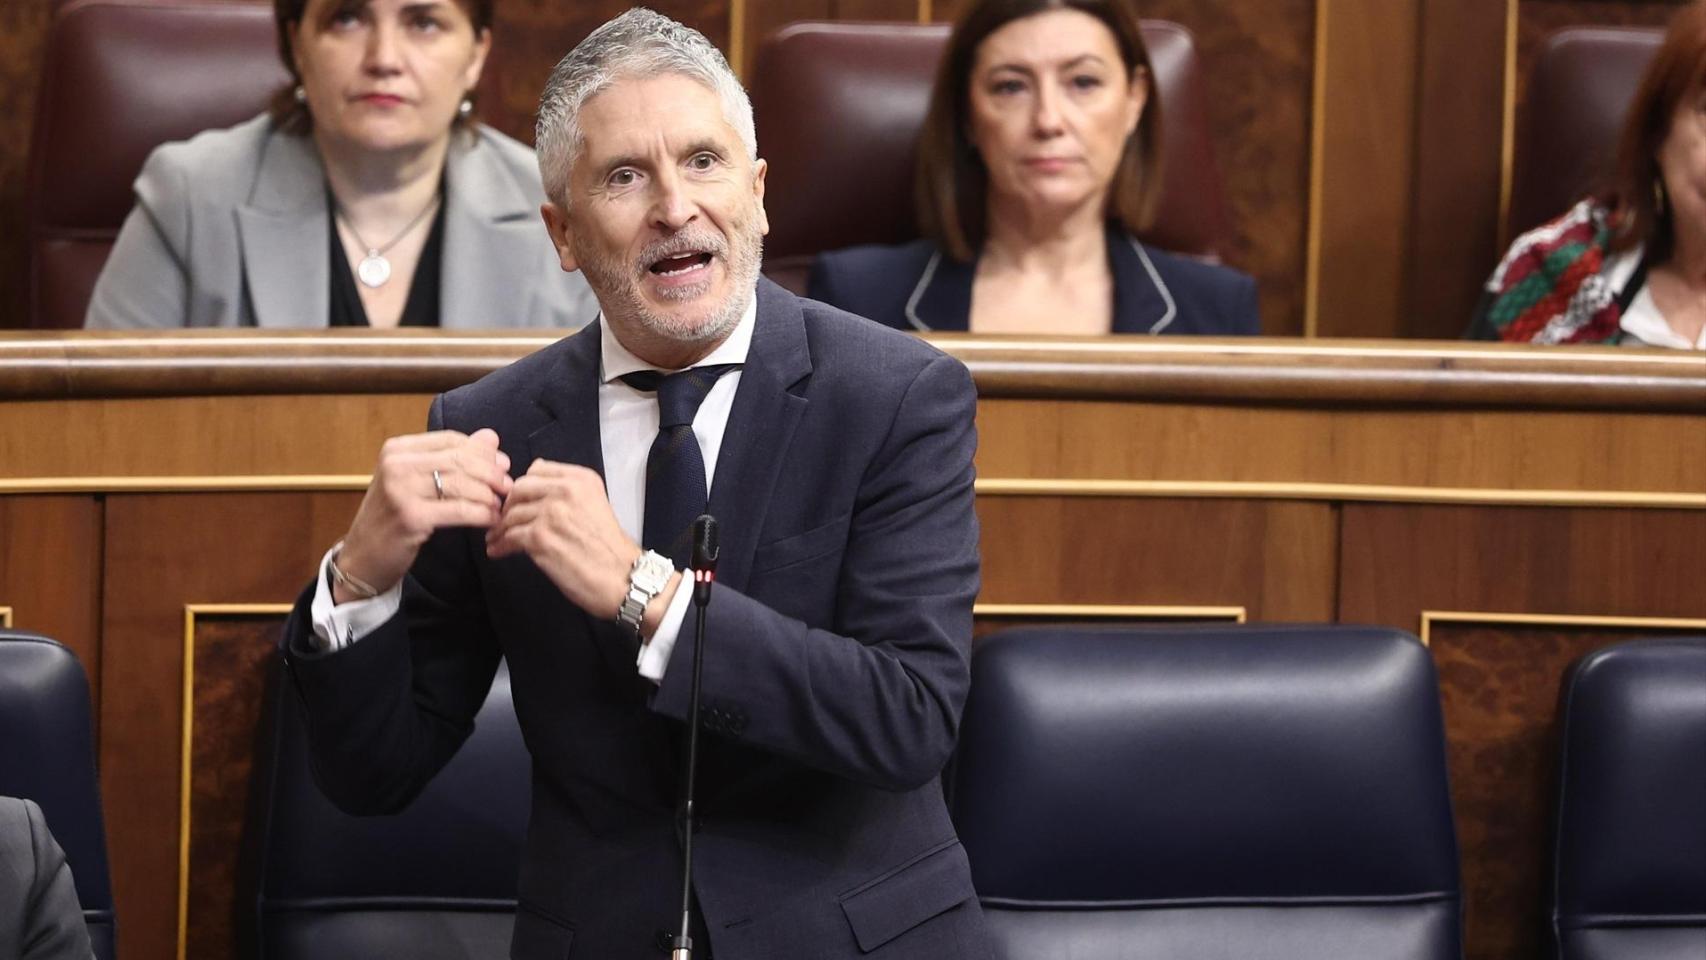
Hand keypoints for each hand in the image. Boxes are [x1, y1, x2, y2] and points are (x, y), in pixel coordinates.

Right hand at [336, 428, 511, 602]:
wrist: (363, 557)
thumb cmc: (393, 517)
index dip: (482, 452)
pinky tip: (491, 520)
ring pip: (463, 484)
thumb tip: (491, 437)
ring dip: (489, 496)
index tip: (502, 465)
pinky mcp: (411, 517)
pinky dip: (482, 514)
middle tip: (508, 487)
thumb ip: (453, 457)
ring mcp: (401, 490)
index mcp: (397, 449)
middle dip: (491, 473)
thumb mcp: (418, 481)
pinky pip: (460, 510)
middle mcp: (396, 464)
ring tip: (500, 506)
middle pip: (460, 460)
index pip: (452, 440)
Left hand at [486, 459, 677, 626]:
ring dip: (500, 528)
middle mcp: (566, 490)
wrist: (622, 578)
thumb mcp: (595, 504)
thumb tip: (535, 483)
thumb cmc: (609, 548)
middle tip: (503, 521)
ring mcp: (551, 513)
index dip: (524, 487)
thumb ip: (568, 491)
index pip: (537, 469)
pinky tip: (498, 551)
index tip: (519, 501)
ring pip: (511, 514)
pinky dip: (500, 545)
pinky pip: (509, 536)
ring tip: (496, 539)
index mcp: (581, 479)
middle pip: (519, 489)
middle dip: (508, 506)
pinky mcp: (540, 538)